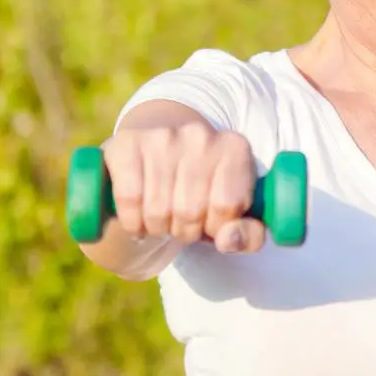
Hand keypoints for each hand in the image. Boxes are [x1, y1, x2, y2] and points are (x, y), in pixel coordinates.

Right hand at [102, 123, 265, 253]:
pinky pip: (129, 199)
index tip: (211, 220)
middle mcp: (200, 135)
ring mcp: (162, 136)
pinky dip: (132, 221)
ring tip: (162, 218)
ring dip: (158, 229)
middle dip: (185, 231)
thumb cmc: (205, 192)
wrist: (163, 154)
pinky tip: (139, 217)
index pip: (228, 206)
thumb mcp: (236, 214)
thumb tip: (229, 240)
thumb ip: (248, 235)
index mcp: (235, 148)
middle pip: (190, 211)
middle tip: (182, 221)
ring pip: (158, 210)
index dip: (217, 226)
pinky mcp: (127, 143)